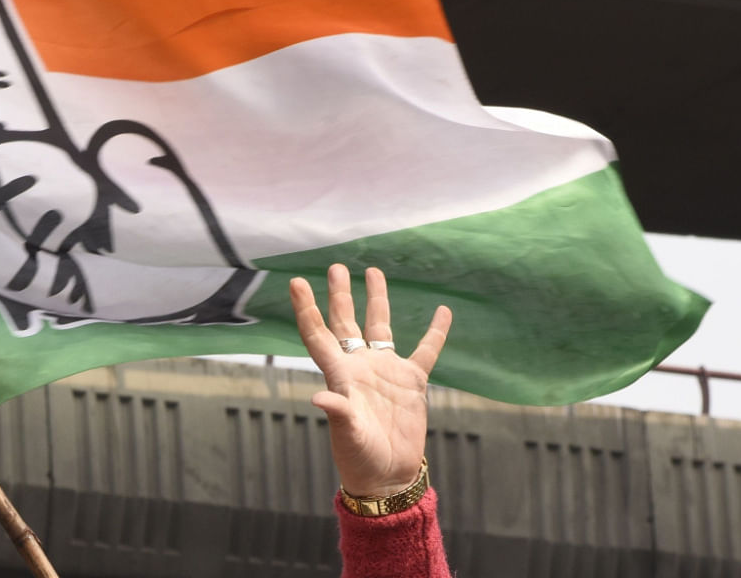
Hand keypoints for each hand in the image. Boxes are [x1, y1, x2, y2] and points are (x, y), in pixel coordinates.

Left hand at [289, 265, 450, 496]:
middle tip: (335, 267)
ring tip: (372, 271)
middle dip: (339, 294)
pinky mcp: (411, 382)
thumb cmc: (359, 457)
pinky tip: (443, 311)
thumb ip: (338, 414)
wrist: (388, 473)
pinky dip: (435, 332)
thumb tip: (319, 399)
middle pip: (346, 322)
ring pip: (380, 326)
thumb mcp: (347, 436)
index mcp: (339, 375)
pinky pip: (426, 351)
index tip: (296, 282)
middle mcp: (359, 366)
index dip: (307, 309)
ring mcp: (386, 371)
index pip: (318, 335)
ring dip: (377, 300)